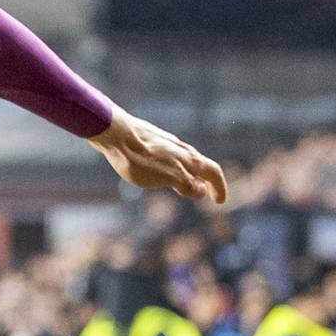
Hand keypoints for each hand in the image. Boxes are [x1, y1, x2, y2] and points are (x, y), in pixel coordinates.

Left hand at [89, 110, 228, 203]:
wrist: (115, 133)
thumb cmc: (139, 158)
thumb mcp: (166, 177)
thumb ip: (186, 184)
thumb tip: (202, 191)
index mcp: (188, 158)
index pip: (213, 172)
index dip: (219, 187)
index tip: (220, 202)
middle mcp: (182, 149)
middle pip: (201, 165)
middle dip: (207, 182)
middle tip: (208, 195)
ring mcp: (167, 144)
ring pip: (186, 160)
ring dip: (192, 174)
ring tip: (187, 186)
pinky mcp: (152, 142)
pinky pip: (171, 156)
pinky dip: (176, 168)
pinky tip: (164, 171)